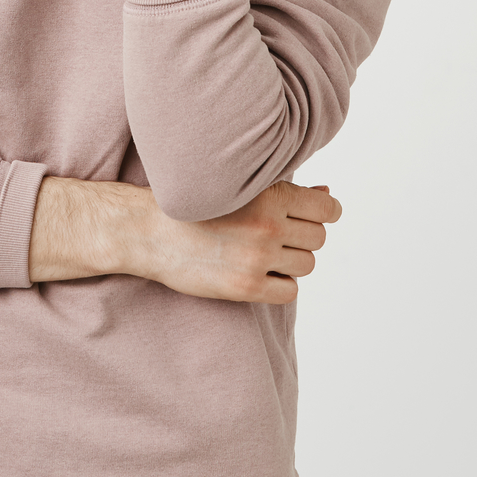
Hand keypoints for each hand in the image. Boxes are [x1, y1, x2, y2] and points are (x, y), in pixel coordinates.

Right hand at [30, 176, 338, 304]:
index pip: (328, 209)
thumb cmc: (194, 202)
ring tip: (264, 253)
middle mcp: (269, 225)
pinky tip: (260, 273)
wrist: (149, 229)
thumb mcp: (239, 186)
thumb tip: (327, 193)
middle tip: (277, 236)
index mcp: (270, 194)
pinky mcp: (246, 286)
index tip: (311, 216)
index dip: (324, 212)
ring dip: (291, 261)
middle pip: (318, 238)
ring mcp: (258, 258)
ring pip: (307, 264)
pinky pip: (289, 291)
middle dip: (302, 237)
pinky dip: (280, 284)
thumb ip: (284, 190)